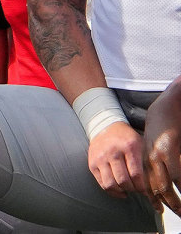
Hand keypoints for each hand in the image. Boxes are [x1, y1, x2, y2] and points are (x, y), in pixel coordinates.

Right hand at [87, 122, 144, 197]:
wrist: (105, 127)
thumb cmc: (126, 138)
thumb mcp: (140, 144)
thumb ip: (145, 162)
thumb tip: (152, 184)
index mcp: (128, 147)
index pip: (136, 174)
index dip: (142, 187)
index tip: (145, 189)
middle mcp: (112, 152)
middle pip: (123, 181)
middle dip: (132, 189)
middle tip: (137, 189)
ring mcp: (100, 158)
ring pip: (111, 184)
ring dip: (121, 191)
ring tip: (127, 189)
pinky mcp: (92, 164)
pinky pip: (102, 183)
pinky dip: (112, 191)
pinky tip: (119, 189)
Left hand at [144, 85, 180, 214]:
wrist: (166, 108)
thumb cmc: (161, 129)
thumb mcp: (154, 146)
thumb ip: (155, 162)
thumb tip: (160, 179)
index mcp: (144, 158)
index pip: (146, 184)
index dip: (153, 198)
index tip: (159, 209)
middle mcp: (149, 159)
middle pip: (156, 188)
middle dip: (168, 203)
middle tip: (178, 213)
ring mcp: (159, 156)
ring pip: (166, 186)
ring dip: (176, 200)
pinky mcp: (169, 152)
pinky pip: (177, 176)